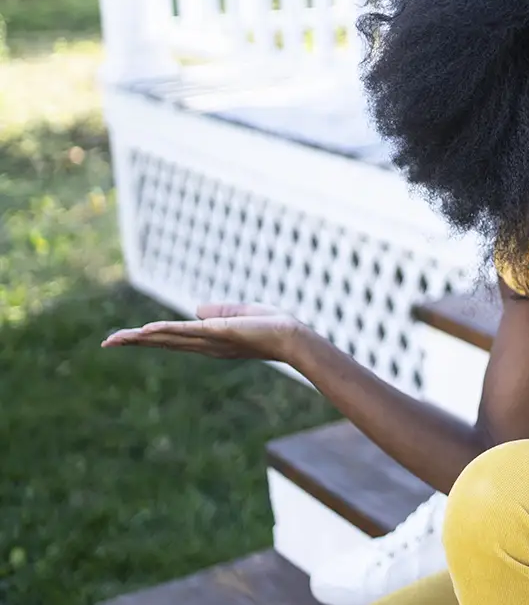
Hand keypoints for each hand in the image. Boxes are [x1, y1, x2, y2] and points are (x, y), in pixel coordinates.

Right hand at [101, 303, 306, 362]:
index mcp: (209, 341)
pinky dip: (167, 330)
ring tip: (116, 339)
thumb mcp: (241, 314)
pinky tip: (147, 329)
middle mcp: (206, 345)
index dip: (150, 338)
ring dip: (142, 338)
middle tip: (108, 342)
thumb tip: (196, 309)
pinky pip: (188, 331)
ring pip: (169, 338)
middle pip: (164, 342)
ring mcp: (211, 341)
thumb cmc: (273, 326)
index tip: (126, 338)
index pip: (173, 339)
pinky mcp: (219, 333)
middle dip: (136, 342)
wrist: (293, 336)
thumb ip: (219, 311)